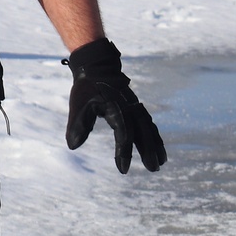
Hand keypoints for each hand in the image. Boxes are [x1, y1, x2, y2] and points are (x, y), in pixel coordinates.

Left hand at [65, 37, 166, 172]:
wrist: (97, 65)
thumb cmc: (86, 87)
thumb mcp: (79, 105)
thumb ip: (78, 126)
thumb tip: (73, 146)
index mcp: (117, 109)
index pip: (123, 134)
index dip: (123, 153)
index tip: (123, 170)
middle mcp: (130, 109)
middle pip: (143, 133)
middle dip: (149, 152)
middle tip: (154, 169)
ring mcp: (135, 107)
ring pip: (148, 129)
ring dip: (156, 145)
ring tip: (162, 162)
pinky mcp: (136, 107)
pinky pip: (148, 124)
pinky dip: (154, 136)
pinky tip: (157, 146)